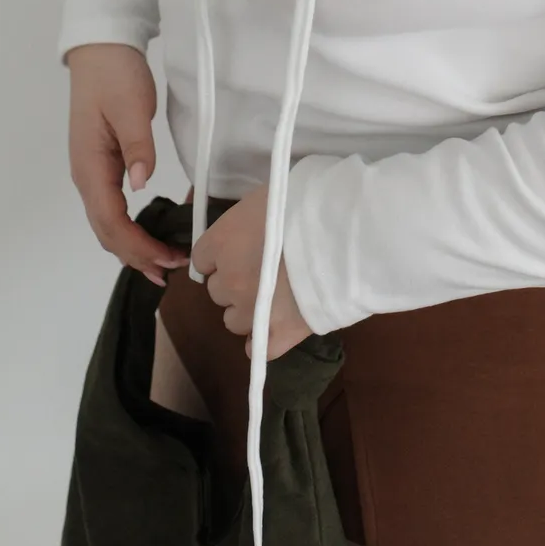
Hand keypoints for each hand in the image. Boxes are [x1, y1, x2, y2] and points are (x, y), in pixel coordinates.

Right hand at [66, 44, 190, 288]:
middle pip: (106, 231)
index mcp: (90, 166)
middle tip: (171, 270)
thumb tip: (141, 184)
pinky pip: (111, 207)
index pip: (110, 221)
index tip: (167, 260)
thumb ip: (137, 145)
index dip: (137, 246)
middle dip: (136, 255)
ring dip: (131, 246)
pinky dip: (128, 228)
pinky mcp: (102, 164)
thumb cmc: (115, 76)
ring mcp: (91, 171)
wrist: (101, 50)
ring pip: (107, 222)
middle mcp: (86, 175)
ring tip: (163, 261)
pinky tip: (147, 233)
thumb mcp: (132, 107)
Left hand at [190, 181, 315, 359]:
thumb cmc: (306, 204)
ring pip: (233, 321)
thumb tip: (254, 227)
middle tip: (263, 270)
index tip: (240, 249)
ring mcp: (252, 312)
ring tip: (275, 297)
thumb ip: (251, 219)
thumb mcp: (270, 197)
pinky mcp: (278, 335)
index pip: (202, 258)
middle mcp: (229, 280)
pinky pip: (258, 348)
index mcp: (223, 242)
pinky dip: (264, 340)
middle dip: (235, 281)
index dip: (222, 255)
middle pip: (217, 290)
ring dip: (248, 310)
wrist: (342, 235)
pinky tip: (276, 327)